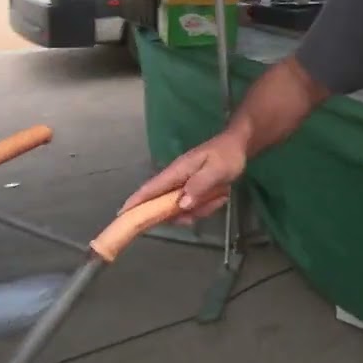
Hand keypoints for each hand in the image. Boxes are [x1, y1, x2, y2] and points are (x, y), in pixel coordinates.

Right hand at [119, 133, 246, 224]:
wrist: (239, 146)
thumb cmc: (227, 155)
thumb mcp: (217, 170)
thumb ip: (199, 186)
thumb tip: (180, 204)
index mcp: (176, 172)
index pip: (150, 189)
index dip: (135, 203)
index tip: (122, 217)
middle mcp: (175, 179)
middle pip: (165, 205)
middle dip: (182, 214)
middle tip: (203, 209)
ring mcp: (184, 185)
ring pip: (182, 209)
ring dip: (201, 209)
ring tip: (220, 196)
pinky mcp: (193, 189)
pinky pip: (194, 206)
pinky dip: (207, 206)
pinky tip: (222, 196)